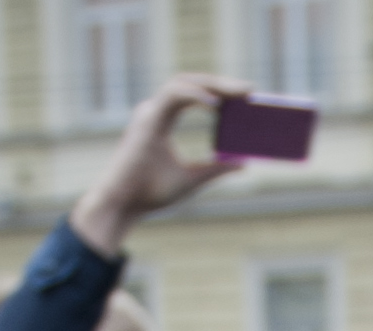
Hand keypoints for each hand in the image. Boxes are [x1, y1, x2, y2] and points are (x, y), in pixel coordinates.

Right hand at [70, 74, 252, 253]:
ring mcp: (149, 113)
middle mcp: (155, 111)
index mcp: (163, 119)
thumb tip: (243, 163)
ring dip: (211, 85)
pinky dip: (194, 95)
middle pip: (190, 83)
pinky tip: (216, 104)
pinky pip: (173, 96)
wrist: (122, 205)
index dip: (217, 90)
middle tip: (249, 89)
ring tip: (238, 92)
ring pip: (181, 83)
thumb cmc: (150, 193)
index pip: (193, 93)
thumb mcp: (192, 178)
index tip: (245, 95)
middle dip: (220, 83)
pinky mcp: (147, 121)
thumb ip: (215, 168)